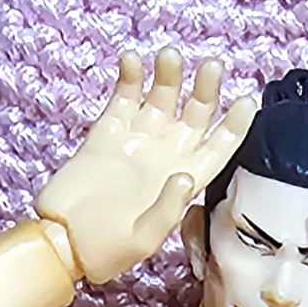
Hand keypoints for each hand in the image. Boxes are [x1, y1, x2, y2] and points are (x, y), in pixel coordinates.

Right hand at [36, 49, 255, 284]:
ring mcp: (137, 141)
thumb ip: (168, 209)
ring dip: (169, 75)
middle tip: (212, 66)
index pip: (218, 148)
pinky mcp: (106, 132)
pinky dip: (130, 76)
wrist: (60, 243)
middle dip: (207, 89)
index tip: (247, 100)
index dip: (235, 125)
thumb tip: (184, 177)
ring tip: (170, 57)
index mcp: (183, 182)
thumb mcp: (143, 239)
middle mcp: (165, 157)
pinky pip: (124, 97)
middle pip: (195, 114)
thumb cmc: (104, 250)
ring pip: (162, 98)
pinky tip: (133, 60)